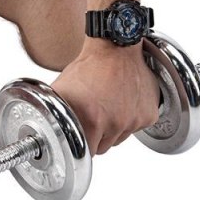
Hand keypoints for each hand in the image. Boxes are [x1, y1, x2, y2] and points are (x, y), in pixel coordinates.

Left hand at [51, 38, 159, 155]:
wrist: (115, 47)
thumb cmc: (90, 65)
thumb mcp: (63, 89)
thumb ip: (58, 115)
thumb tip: (51, 131)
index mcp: (93, 120)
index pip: (87, 152)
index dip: (81, 144)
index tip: (80, 136)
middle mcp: (116, 122)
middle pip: (104, 146)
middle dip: (97, 136)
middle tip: (93, 114)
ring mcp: (134, 120)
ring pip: (120, 138)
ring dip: (114, 127)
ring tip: (107, 103)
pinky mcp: (148, 115)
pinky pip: (136, 128)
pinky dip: (130, 119)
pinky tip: (122, 101)